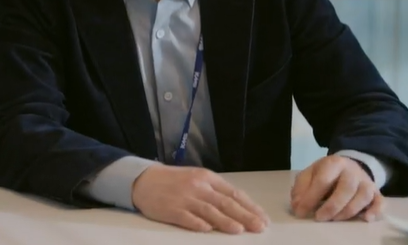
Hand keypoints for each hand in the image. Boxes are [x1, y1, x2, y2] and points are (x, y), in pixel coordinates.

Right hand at [131, 165, 269, 233]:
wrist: (144, 180)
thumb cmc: (174, 182)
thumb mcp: (197, 179)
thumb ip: (216, 192)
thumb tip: (240, 208)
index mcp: (207, 178)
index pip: (233, 193)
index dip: (249, 206)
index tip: (263, 218)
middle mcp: (197, 186)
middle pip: (224, 202)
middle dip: (244, 215)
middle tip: (259, 227)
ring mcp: (184, 197)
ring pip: (208, 210)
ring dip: (224, 221)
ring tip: (239, 230)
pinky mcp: (171, 209)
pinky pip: (186, 217)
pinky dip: (197, 223)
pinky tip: (207, 229)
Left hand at [290, 155, 383, 221]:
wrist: (350, 167)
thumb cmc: (326, 174)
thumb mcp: (310, 174)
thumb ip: (301, 188)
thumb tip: (297, 206)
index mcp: (333, 163)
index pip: (323, 180)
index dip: (311, 197)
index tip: (300, 211)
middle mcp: (352, 171)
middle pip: (346, 188)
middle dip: (332, 206)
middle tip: (319, 218)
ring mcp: (367, 182)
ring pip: (363, 196)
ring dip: (349, 211)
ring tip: (335, 219)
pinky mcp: (377, 193)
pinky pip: (380, 202)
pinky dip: (375, 211)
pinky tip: (366, 219)